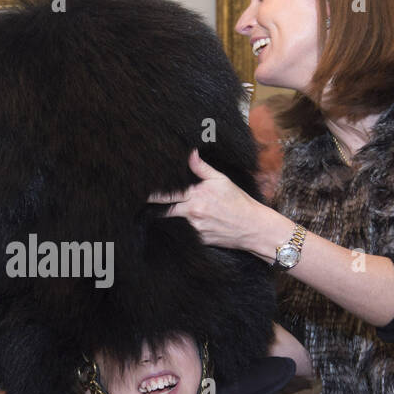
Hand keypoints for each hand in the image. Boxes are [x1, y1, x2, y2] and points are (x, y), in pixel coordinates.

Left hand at [147, 149, 268, 252]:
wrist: (253, 227)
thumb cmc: (238, 202)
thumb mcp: (221, 180)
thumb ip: (201, 168)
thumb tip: (190, 153)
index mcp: (196, 196)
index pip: (166, 195)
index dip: (151, 195)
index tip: (140, 192)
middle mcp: (192, 213)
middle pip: (165, 211)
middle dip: (155, 208)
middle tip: (143, 204)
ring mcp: (195, 229)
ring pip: (176, 223)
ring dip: (174, 218)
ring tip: (179, 213)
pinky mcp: (199, 241)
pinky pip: (187, 234)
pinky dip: (186, 229)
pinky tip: (197, 224)